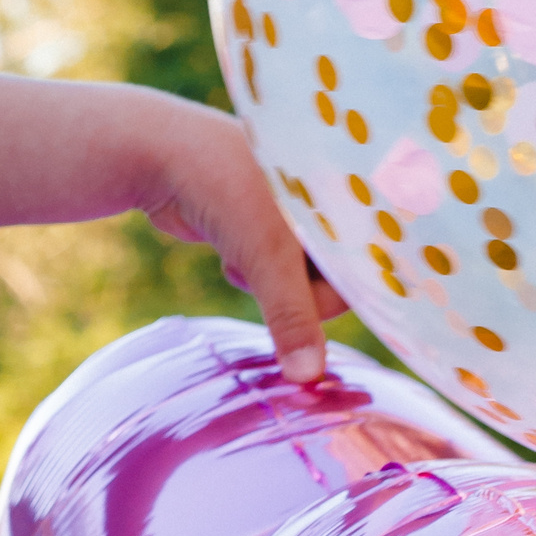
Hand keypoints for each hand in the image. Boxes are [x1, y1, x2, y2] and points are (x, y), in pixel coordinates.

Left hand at [126, 101, 344, 381]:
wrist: (155, 157)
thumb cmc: (223, 190)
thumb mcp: (266, 254)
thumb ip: (293, 316)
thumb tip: (309, 378)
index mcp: (350, 188)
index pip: (380, 256)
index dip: (363, 288)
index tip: (324, 306)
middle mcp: (331, 198)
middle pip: (344, 275)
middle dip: (303, 294)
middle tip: (268, 281)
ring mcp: (298, 213)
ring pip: (306, 280)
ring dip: (273, 286)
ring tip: (242, 262)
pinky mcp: (266, 227)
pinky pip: (278, 274)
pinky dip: (255, 276)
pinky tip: (229, 260)